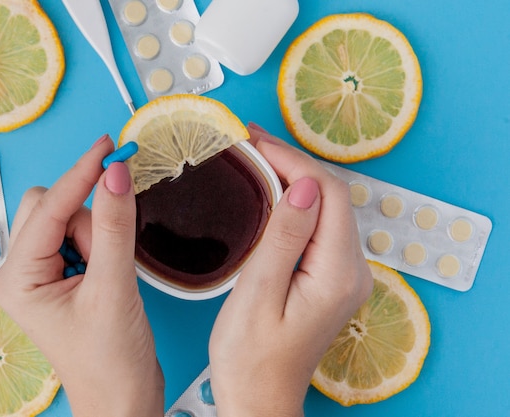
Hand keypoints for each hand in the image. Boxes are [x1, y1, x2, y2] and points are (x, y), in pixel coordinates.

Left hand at [0, 135, 163, 416]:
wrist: (123, 398)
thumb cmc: (111, 359)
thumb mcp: (113, 288)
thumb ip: (113, 226)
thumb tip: (116, 173)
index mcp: (17, 278)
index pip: (49, 208)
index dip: (81, 174)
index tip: (109, 147)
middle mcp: (21, 271)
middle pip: (51, 206)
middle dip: (87, 219)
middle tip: (110, 252)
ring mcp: (41, 273)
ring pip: (67, 217)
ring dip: (95, 232)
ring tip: (109, 275)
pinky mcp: (62, 274)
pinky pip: (79, 234)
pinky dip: (99, 238)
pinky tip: (108, 271)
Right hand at [208, 124, 372, 416]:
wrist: (260, 398)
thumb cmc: (250, 357)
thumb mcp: (258, 295)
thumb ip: (284, 238)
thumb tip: (306, 185)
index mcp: (337, 273)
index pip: (328, 193)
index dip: (294, 160)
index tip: (255, 140)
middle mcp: (352, 271)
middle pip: (332, 196)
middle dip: (292, 162)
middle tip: (249, 142)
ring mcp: (344, 275)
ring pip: (326, 208)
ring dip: (293, 178)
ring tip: (254, 157)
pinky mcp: (330, 278)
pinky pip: (319, 226)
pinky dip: (295, 202)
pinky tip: (269, 191)